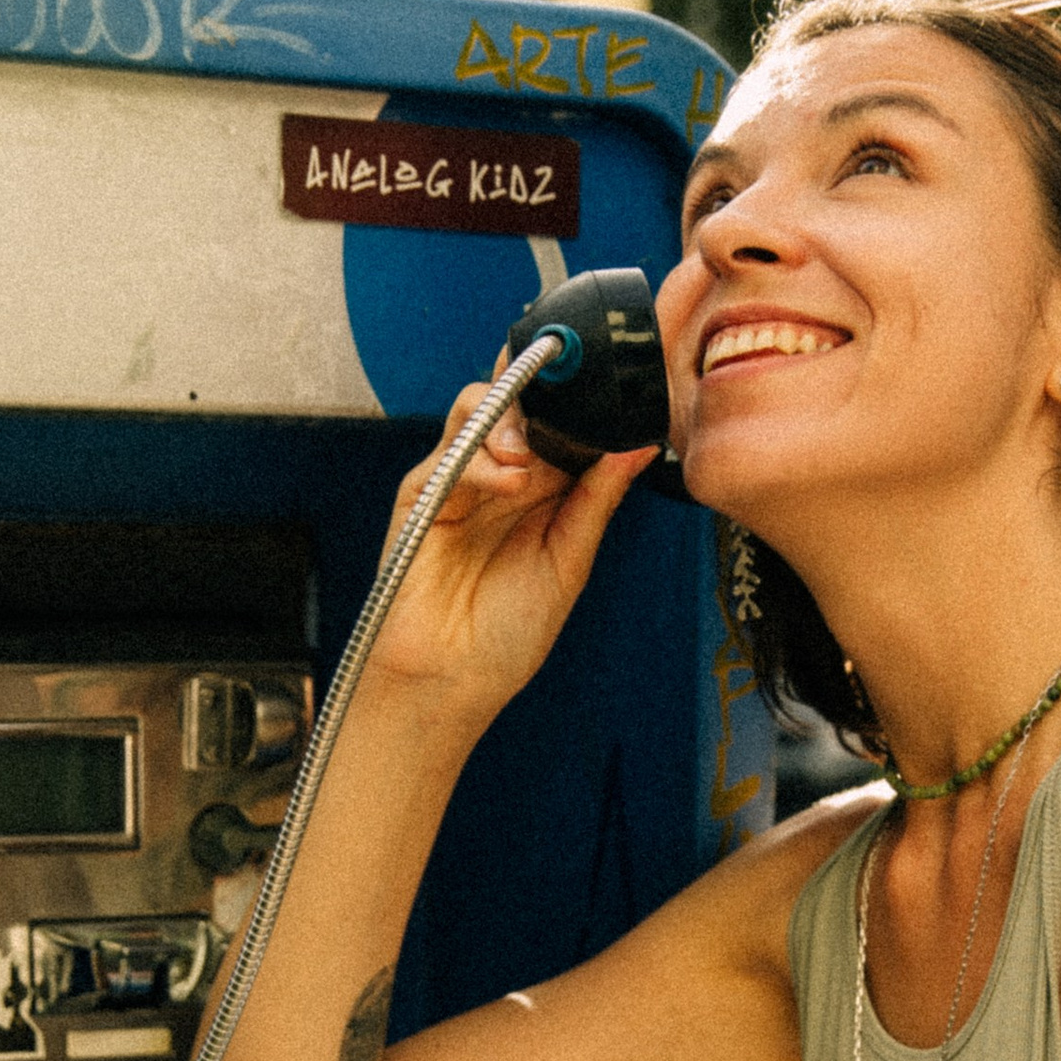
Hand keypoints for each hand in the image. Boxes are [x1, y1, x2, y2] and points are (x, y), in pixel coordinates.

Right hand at [364, 383, 656, 715]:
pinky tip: (509, 485)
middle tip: (566, 410)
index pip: (560, 418)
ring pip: (478, 406)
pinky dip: (484, 459)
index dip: (578, 393)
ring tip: (529, 462)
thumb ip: (599, 498)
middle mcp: (502, 475)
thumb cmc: (508, 632)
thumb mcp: (571, 559)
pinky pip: (451, 452)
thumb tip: (639, 446)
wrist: (455, 679)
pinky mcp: (422, 494)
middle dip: (541, 390)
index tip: (607, 381)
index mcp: (544, 487)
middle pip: (517, 397)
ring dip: (509, 418)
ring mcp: (460, 479)